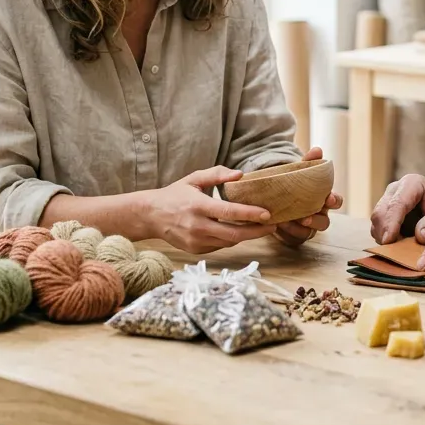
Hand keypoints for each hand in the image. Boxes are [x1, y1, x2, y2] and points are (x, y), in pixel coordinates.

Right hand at [145, 166, 277, 254]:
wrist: (150, 216)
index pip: (230, 212)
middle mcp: (197, 226)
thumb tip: (240, 175)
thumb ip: (217, 174)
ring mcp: (196, 241)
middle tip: (274, 225)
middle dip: (257, 231)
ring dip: (247, 236)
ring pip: (229, 242)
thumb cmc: (175, 194)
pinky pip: (220, 246)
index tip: (268, 214)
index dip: (251, 214)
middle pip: (234, 234)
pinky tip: (240, 231)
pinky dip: (232, 239)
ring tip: (262, 227)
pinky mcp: (196, 251)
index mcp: (198, 206)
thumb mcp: (194, 178)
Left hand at [273, 147, 341, 246]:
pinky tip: (277, 225)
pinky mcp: (294, 235)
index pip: (336, 202)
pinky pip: (294, 238)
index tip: (328, 198)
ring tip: (285, 220)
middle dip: (317, 221)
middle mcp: (319, 215)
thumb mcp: (299, 172)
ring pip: (310, 233)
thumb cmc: (293, 184)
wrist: (274, 196)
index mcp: (323, 199)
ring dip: (298, 228)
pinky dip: (287, 233)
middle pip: (325, 223)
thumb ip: (308, 162)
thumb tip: (317, 150)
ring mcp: (307, 227)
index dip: (335, 201)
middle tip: (306, 217)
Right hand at [369, 173, 424, 245]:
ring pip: (376, 221)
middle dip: (383, 232)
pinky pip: (378, 227)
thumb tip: (420, 237)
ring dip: (383, 236)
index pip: (396, 204)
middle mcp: (395, 189)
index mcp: (412, 184)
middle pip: (380, 212)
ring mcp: (388, 200)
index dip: (390, 223)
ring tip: (399, 249)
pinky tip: (398, 244)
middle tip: (392, 252)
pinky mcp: (386, 212)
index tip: (388, 241)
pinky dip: (384, 237)